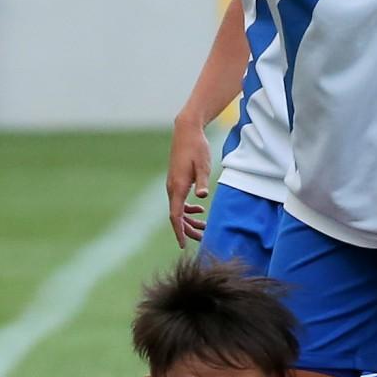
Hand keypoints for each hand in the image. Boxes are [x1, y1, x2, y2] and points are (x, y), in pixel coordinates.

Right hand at [166, 117, 211, 249]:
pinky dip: (187, 210)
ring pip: (178, 210)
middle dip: (187, 230)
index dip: (179, 231)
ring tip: (204, 228)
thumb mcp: (203, 165)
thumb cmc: (196, 148)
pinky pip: (179, 201)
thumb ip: (202, 181)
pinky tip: (199, 210)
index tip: (183, 244)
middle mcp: (172, 188)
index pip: (175, 216)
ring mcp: (173, 185)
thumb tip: (202, 195)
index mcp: (177, 187)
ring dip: (189, 221)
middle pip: (176, 216)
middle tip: (203, 238)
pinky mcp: (176, 181)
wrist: (186, 132)